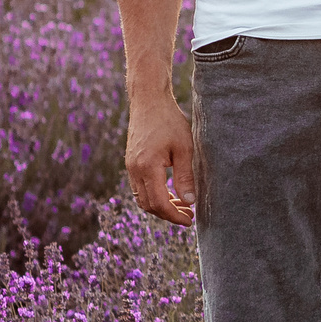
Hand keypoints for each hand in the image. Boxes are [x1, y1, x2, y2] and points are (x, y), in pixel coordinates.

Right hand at [126, 90, 196, 224]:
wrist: (149, 101)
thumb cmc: (169, 121)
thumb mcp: (184, 148)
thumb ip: (185, 176)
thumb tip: (190, 202)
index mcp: (148, 167)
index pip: (159, 203)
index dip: (174, 216)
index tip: (190, 220)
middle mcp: (135, 170)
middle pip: (148, 205)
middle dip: (168, 214)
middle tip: (189, 215)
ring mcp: (130, 167)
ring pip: (142, 198)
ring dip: (161, 206)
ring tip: (183, 206)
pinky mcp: (131, 162)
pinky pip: (140, 187)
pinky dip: (154, 195)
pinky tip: (171, 193)